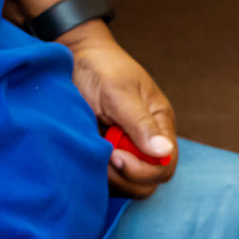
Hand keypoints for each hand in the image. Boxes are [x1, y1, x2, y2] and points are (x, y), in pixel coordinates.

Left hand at [59, 21, 177, 197]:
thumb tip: (163, 150)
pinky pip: (105, 175)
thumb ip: (140, 123)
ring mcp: (123, 147)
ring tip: (91, 150)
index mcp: (158, 123)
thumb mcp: (119, 92)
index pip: (165, 165)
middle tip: (102, 155)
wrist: (73, 55)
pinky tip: (84, 152)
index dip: (143, 171)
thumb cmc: (100, 67)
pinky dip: (95, 171)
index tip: (117, 156)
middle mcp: (144, 140)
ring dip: (108, 175)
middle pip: (147, 182)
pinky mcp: (103, 150)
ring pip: (125, 183)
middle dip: (125, 177)